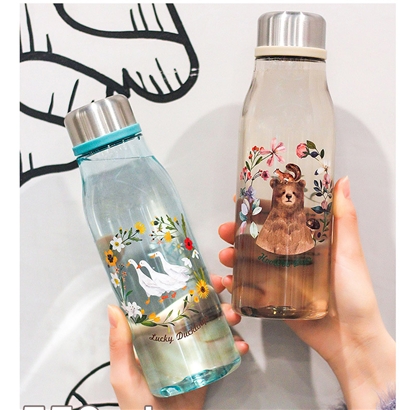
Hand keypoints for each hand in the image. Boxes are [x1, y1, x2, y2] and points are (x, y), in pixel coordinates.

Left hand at [107, 277, 248, 409]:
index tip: (201, 276)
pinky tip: (239, 346)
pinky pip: (224, 352)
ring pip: (215, 326)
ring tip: (233, 318)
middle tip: (223, 291)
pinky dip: (235, 346)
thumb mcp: (124, 375)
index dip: (188, 287)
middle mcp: (177, 339)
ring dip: (228, 317)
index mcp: (157, 335)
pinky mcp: (208, 368)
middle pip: (198, 310)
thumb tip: (113, 309)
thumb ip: (119, 345)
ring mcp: (194, 352)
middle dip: (214, 297)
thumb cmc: (137, 406)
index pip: (173, 303)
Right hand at [218, 176, 395, 408]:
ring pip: (248, 262)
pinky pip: (249, 288)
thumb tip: (342, 180)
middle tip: (225, 231)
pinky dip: (235, 284)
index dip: (257, 208)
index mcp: (306, 241)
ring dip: (232, 257)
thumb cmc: (354, 293)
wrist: (350, 339)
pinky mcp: (273, 299)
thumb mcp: (349, 252)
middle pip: (257, 239)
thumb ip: (344, 219)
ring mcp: (279, 278)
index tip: (238, 200)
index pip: (278, 218)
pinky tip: (228, 283)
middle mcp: (290, 257)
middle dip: (237, 233)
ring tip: (225, 258)